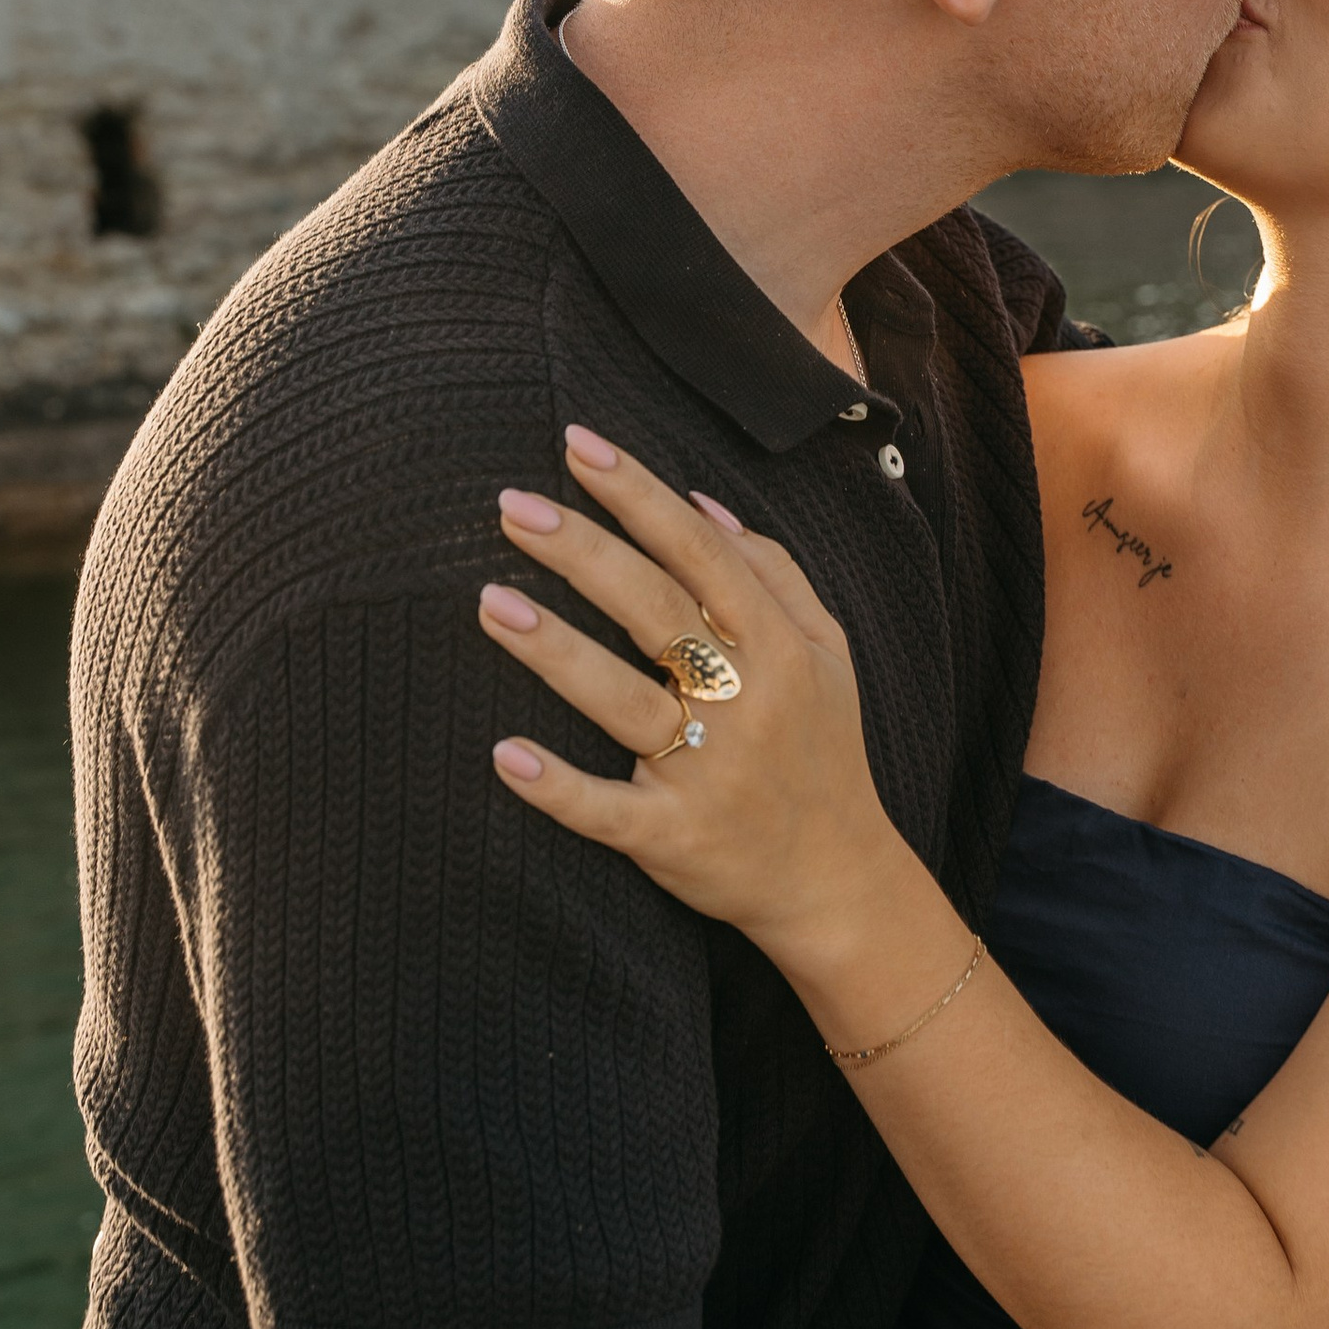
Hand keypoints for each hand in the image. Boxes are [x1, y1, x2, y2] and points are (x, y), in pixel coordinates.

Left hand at [480, 433, 907, 962]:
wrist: (839, 883)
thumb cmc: (824, 752)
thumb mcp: (828, 653)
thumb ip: (775, 573)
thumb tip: (703, 501)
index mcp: (779, 648)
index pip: (702, 553)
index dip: (640, 496)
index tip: (579, 446)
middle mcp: (745, 703)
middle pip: (655, 611)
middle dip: (582, 552)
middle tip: (510, 506)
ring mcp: (707, 772)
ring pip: (623, 702)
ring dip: (556, 651)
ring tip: (490, 602)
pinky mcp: (673, 838)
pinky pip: (607, 811)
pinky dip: (557, 787)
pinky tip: (505, 754)